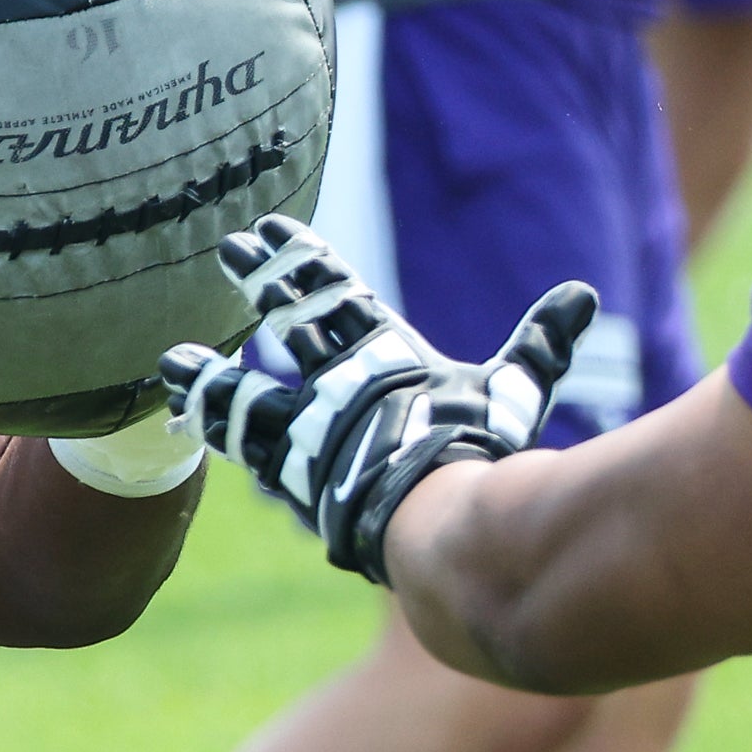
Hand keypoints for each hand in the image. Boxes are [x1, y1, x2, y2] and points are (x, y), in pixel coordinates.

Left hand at [157, 215, 596, 579]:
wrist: (443, 521)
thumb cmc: (483, 456)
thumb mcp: (516, 393)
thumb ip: (542, 346)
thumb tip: (582, 294)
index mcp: (389, 357)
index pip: (337, 295)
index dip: (304, 260)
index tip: (273, 231)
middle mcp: (339, 387)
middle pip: (290, 320)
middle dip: (261, 281)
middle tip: (228, 247)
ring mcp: (311, 433)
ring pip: (247, 393)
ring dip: (209, 373)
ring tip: (169, 361)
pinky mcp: (294, 479)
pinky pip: (241, 448)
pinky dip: (211, 427)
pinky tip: (181, 420)